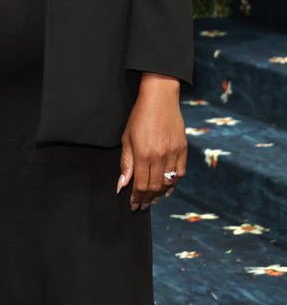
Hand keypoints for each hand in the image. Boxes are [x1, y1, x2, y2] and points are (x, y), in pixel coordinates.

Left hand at [117, 74, 186, 211]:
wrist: (160, 98)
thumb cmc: (139, 117)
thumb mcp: (127, 139)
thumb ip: (126, 164)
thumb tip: (122, 185)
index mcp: (143, 154)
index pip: (140, 185)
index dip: (136, 198)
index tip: (133, 205)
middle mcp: (159, 156)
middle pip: (154, 187)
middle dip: (147, 199)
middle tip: (141, 206)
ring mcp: (173, 153)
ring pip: (168, 183)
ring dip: (160, 194)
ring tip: (152, 200)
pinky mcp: (183, 149)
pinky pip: (180, 173)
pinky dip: (174, 184)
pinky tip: (167, 189)